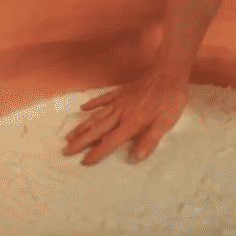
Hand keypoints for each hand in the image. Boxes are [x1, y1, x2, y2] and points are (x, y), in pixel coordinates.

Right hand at [62, 70, 188, 165]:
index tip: (84, 162)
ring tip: (69, 135)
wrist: (168, 73)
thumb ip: (149, 141)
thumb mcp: (165, 123)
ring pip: (96, 116)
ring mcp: (119, 101)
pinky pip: (103, 99)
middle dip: (80, 142)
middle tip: (65, 150)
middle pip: (97, 130)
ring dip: (82, 127)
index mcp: (131, 123)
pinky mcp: (121, 91)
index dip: (97, 153)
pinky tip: (83, 108)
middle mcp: (120, 113)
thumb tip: (135, 159)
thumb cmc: (170, 100)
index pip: (110, 142)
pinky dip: (92, 104)